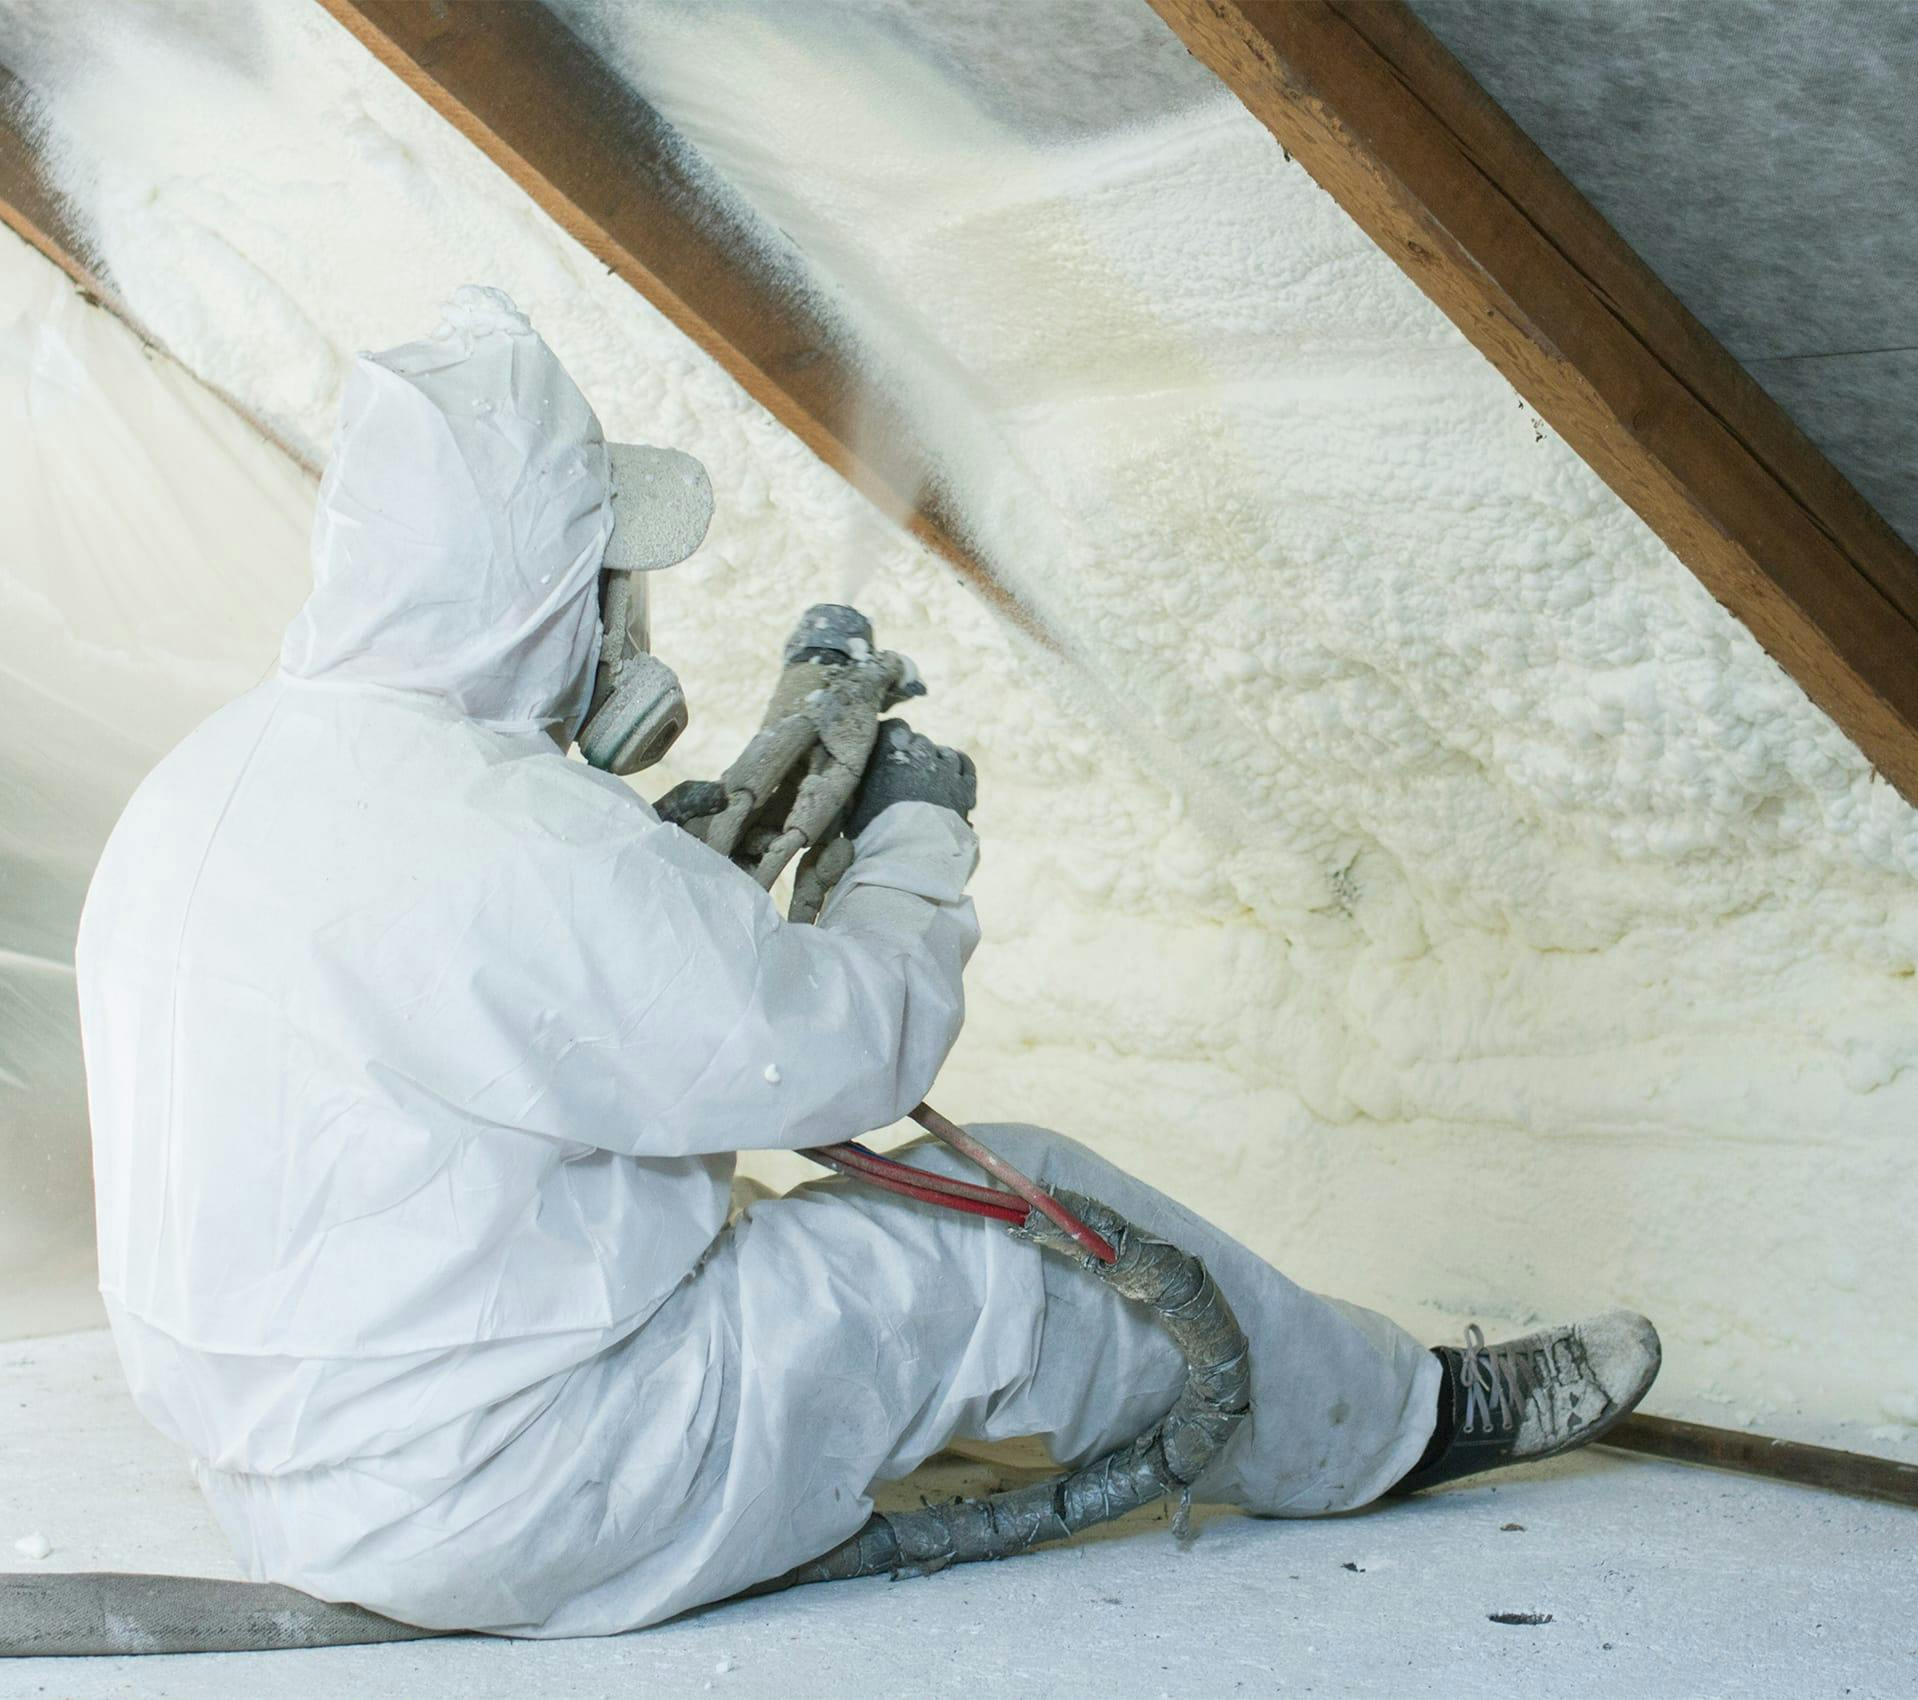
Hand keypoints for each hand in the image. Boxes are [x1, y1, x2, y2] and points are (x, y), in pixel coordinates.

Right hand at [845, 719, 976, 837]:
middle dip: (911, 754)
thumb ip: (858, 787)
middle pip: (918, 741)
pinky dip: (958, 767)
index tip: (885, 751)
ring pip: (942, 752)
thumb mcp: (853, 807)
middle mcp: (919, 753)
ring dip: (934, 762)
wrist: (906, 860)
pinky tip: (951, 774)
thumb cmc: (872, 836)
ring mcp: (945, 770)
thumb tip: (855, 784)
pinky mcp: (964, 789)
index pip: (894, 726)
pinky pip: (965, 766)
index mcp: (889, 751)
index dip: (890, 738)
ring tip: (926, 782)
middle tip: (903, 777)